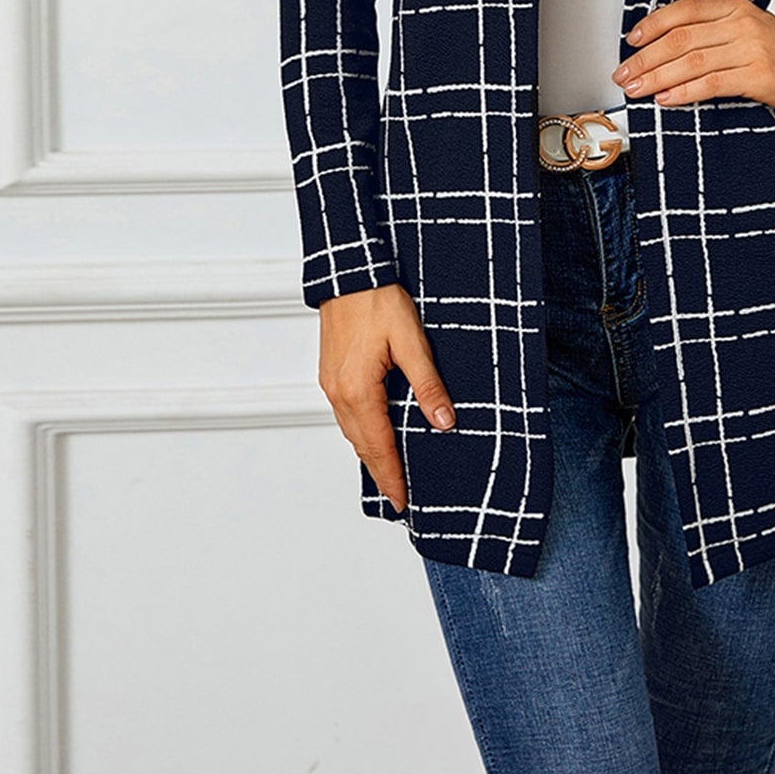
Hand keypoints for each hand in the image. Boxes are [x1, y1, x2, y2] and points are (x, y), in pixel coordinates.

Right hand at [317, 282, 455, 513]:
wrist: (349, 272)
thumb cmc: (378, 300)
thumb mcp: (412, 342)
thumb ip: (428, 384)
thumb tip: (443, 422)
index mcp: (358, 391)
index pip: (378, 447)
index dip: (392, 477)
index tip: (403, 501)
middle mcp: (339, 393)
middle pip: (361, 446)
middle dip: (380, 473)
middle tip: (399, 496)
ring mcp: (331, 383)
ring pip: (351, 431)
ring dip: (369, 453)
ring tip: (390, 471)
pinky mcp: (331, 373)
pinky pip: (346, 414)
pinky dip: (360, 432)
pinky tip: (374, 433)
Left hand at [611, 0, 774, 119]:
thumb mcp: (747, 28)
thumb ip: (711, 30)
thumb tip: (662, 44)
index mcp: (735, 7)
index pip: (685, 9)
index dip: (653, 24)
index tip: (631, 40)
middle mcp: (742, 24)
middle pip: (682, 38)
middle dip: (646, 58)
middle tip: (624, 73)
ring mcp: (751, 49)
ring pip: (692, 62)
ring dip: (657, 77)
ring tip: (637, 89)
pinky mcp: (758, 76)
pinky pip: (711, 83)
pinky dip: (684, 92)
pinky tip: (666, 99)